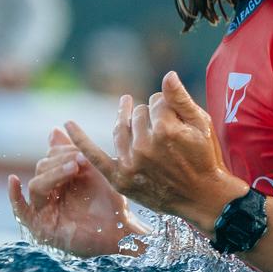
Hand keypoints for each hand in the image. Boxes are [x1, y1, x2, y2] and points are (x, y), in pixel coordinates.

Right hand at [8, 128, 145, 256]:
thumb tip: (52, 130)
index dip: (63, 151)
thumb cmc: (111, 203)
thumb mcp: (93, 172)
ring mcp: (43, 211)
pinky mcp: (40, 228)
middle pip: (42, 168)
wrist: (120, 230)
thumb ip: (73, 152)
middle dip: (61, 161)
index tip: (81, 151)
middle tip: (81, 159)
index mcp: (60, 180)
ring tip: (75, 167)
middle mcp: (49, 194)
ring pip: (37, 184)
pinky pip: (21, 211)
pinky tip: (13, 180)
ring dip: (54, 173)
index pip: (50, 157)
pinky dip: (14, 196)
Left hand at [65, 71, 245, 231]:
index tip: (177, 121)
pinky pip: (95, 156)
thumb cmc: (205, 157)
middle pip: (138, 114)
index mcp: (166, 130)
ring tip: (130, 110)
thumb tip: (166, 74)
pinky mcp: (121, 179)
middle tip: (164, 130)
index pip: (155, 101)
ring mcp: (130, 163)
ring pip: (121, 127)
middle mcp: (145, 146)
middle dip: (150, 116)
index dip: (167, 107)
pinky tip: (67, 125)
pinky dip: (80, 141)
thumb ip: (181, 98)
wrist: (202, 197)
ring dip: (127, 119)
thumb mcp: (201, 124)